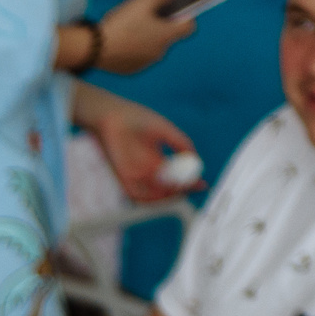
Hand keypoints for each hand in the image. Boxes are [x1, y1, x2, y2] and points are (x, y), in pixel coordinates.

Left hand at [79, 90, 201, 202]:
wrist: (112, 116)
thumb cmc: (136, 119)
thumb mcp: (165, 130)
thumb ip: (181, 142)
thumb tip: (195, 158)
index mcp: (156, 160)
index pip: (176, 176)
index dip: (190, 182)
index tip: (203, 184)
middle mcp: (146, 171)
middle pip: (167, 189)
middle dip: (182, 191)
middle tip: (194, 187)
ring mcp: (135, 176)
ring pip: (153, 196)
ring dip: (169, 196)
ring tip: (182, 189)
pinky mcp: (123, 179)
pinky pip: (137, 196)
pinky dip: (150, 199)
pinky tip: (164, 193)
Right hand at [95, 0, 198, 75]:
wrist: (95, 48)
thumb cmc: (122, 23)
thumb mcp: (144, 0)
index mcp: (167, 35)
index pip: (189, 26)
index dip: (185, 16)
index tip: (175, 10)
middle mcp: (160, 52)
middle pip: (167, 35)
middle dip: (159, 25)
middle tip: (143, 15)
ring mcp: (146, 63)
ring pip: (151, 46)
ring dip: (145, 37)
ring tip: (127, 27)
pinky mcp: (131, 69)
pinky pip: (137, 56)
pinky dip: (133, 48)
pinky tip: (120, 40)